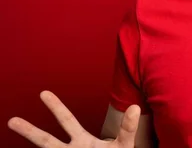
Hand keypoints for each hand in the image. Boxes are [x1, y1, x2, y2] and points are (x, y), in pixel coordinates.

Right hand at [7, 91, 139, 147]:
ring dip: (33, 138)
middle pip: (47, 142)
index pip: (67, 121)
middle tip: (11, 120)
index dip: (56, 108)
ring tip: (15, 129)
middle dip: (30, 131)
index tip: (43, 93)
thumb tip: (135, 107)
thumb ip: (127, 128)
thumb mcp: (124, 144)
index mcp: (82, 142)